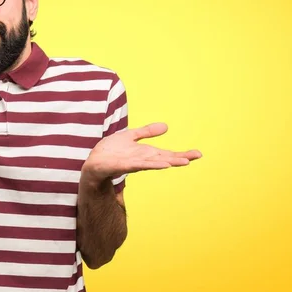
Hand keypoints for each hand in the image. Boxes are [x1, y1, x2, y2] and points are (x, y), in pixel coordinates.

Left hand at [82, 123, 201, 183]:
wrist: (94, 161)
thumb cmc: (111, 151)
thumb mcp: (131, 136)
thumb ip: (147, 132)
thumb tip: (166, 126)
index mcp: (147, 153)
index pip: (168, 154)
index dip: (182, 153)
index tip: (198, 154)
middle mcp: (143, 160)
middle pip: (165, 159)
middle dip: (180, 158)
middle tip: (196, 157)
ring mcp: (134, 163)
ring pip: (154, 163)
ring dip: (167, 162)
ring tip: (182, 162)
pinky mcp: (122, 166)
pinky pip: (137, 165)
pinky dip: (149, 164)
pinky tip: (160, 165)